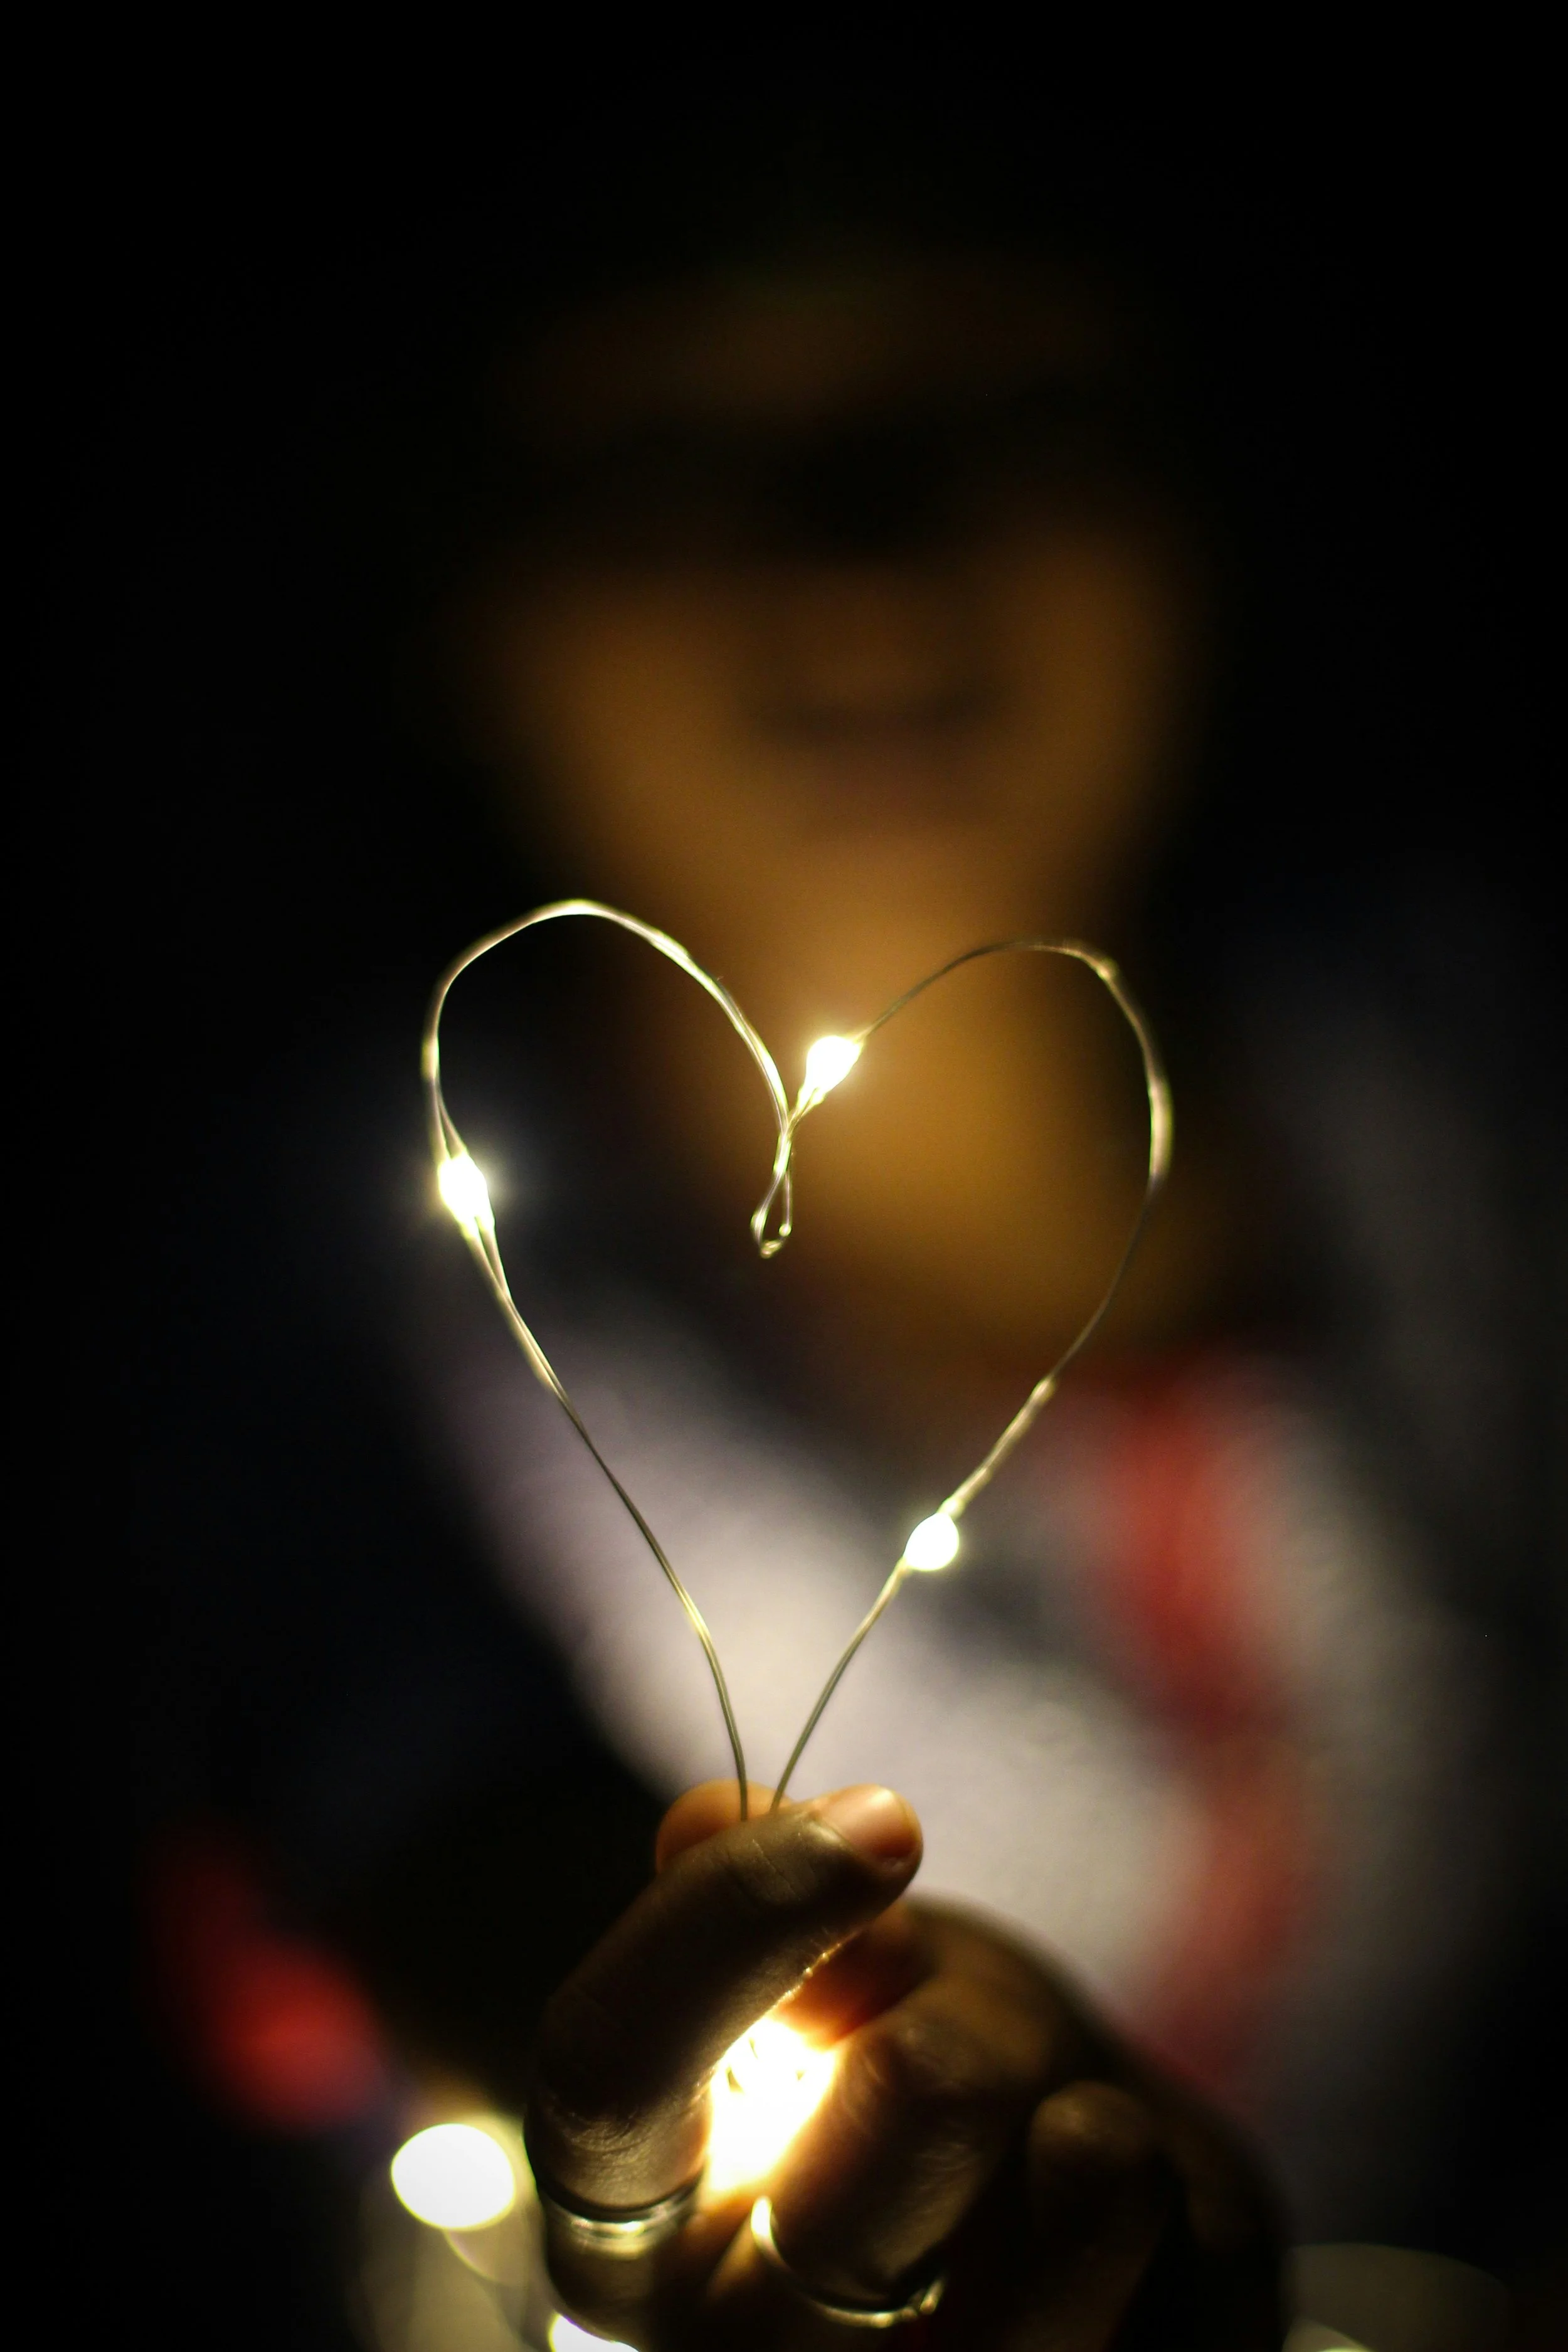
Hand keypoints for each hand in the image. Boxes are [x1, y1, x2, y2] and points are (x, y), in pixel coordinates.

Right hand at [526, 1781, 1284, 2347]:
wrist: (999, 2255)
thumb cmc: (866, 2090)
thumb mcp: (798, 1994)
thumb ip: (752, 1917)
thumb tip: (713, 1819)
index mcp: (624, 2229)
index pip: (616, 2066)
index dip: (736, 1914)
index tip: (879, 1819)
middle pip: (917, 2093)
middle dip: (975, 2012)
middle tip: (960, 2034)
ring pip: (1095, 2171)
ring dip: (1090, 2096)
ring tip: (1048, 2131)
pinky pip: (1209, 2245)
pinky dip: (1182, 2181)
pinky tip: (1117, 2229)